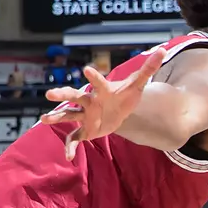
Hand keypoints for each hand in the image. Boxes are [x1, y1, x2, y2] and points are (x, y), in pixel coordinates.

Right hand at [41, 49, 164, 159]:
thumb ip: (148, 68)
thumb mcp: (138, 84)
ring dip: (57, 117)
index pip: (98, 82)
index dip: (93, 77)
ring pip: (69, 115)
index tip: (87, 70)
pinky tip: (68, 157)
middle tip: (50, 93)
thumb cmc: (125, 95)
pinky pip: (75, 138)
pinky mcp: (85, 130)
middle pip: (74, 96)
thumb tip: (163, 49)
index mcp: (102, 91)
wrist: (119, 110)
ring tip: (44, 119)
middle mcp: (90, 101)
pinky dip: (70, 146)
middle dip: (63, 95)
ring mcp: (85, 116)